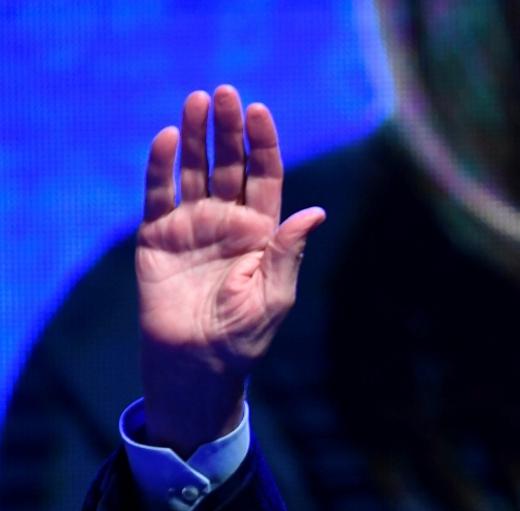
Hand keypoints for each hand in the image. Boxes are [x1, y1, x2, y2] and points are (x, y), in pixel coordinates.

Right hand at [136, 85, 324, 454]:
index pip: (265, 177)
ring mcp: (192, 226)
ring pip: (194, 170)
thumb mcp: (275, 295)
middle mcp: (228, 222)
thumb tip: (316, 211)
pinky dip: (162, 166)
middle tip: (227, 93)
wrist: (197, 363)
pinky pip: (159, 194)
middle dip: (229, 129)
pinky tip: (168, 137)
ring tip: (198, 100)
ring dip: (195, 136)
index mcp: (262, 233)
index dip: (263, 145)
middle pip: (229, 164)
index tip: (261, 112)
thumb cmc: (244, 336)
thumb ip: (289, 251)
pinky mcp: (158, 236)